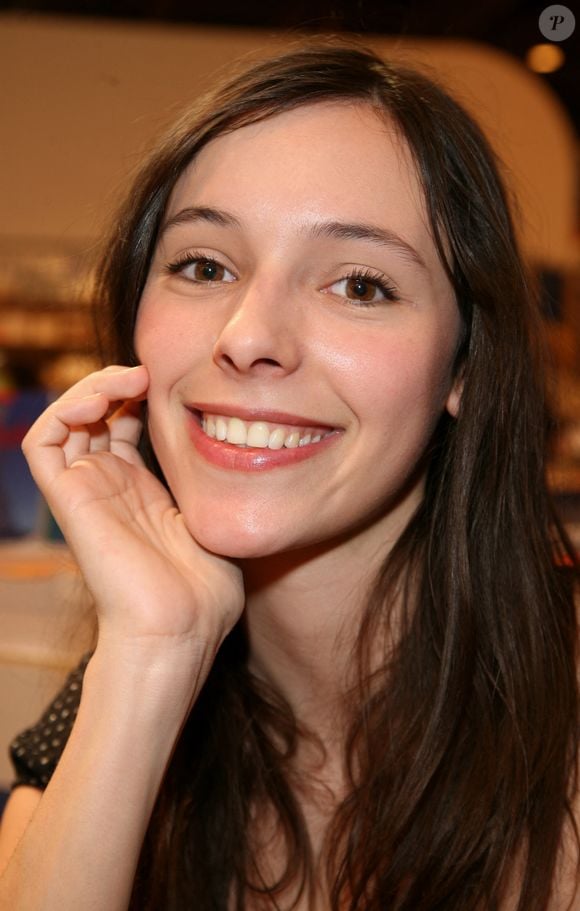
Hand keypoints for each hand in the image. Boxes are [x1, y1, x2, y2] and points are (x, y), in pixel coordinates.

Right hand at [22, 365, 244, 660]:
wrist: (180, 630)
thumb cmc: (204, 593)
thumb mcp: (214, 522)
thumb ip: (211, 486)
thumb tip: (243, 451)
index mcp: (140, 489)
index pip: (124, 424)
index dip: (141, 395)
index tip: (177, 380)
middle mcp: (108, 485)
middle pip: (93, 414)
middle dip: (118, 383)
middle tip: (151, 374)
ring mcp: (85, 490)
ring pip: (65, 418)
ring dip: (92, 387)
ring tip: (132, 380)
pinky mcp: (67, 498)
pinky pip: (44, 440)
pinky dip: (65, 409)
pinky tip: (105, 400)